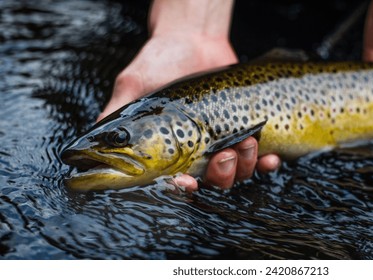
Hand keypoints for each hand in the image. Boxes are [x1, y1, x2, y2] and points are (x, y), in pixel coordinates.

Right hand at [98, 0, 280, 191]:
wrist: (194, 39)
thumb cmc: (160, 61)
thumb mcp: (134, 84)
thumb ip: (117, 112)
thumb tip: (91, 140)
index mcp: (169, 151)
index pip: (174, 181)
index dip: (181, 190)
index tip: (185, 183)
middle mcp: (197, 153)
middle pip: (213, 183)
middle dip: (220, 176)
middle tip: (222, 155)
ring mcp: (224, 143)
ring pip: (238, 173)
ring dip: (244, 166)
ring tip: (246, 142)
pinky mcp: (246, 131)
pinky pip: (261, 158)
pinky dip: (267, 163)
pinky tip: (269, 156)